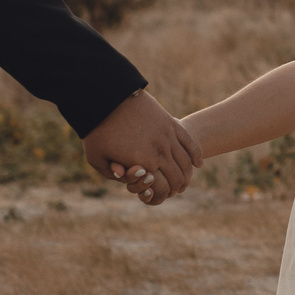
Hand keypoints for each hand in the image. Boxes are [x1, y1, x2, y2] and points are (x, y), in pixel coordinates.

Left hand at [80, 91, 201, 204]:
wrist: (107, 98)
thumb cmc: (98, 130)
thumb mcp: (97, 158)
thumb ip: (112, 174)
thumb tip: (127, 179)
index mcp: (144, 164)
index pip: (163, 190)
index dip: (161, 197)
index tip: (157, 196)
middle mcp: (160, 152)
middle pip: (178, 178)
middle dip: (176, 188)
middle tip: (172, 191)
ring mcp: (168, 137)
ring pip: (187, 162)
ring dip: (187, 174)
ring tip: (183, 180)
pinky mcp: (170, 124)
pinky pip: (190, 143)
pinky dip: (196, 155)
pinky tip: (198, 163)